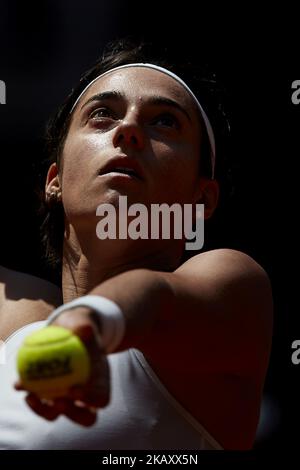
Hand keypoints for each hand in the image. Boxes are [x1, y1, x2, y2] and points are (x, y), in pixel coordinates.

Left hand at [15, 307, 109, 426]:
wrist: (69, 330)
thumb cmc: (79, 327)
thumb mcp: (82, 322)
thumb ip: (84, 325)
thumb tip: (85, 328)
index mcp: (101, 380)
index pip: (100, 398)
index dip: (90, 400)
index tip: (74, 390)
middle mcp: (87, 395)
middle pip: (85, 416)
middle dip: (71, 413)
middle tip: (56, 401)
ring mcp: (69, 399)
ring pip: (59, 413)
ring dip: (45, 410)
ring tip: (31, 396)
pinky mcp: (51, 396)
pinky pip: (42, 402)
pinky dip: (31, 396)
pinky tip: (20, 384)